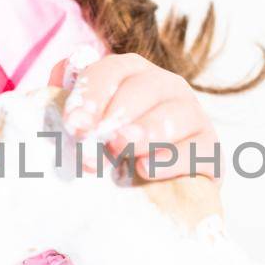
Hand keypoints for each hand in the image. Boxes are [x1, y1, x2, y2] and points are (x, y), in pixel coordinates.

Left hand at [48, 50, 219, 183]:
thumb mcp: (87, 127)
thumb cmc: (111, 152)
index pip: (108, 71)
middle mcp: (166, 86)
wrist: (152, 193)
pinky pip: (195, 150)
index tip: (72, 125)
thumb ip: (71, 103)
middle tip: (93, 139)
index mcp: (131, 72)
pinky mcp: (209, 149)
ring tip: (120, 146)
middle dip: (113, 115)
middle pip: (141, 89)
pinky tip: (144, 168)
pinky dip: (169, 159)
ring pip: (172, 114)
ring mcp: (192, 115)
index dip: (89, 96)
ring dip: (143, 131)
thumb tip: (54, 79)